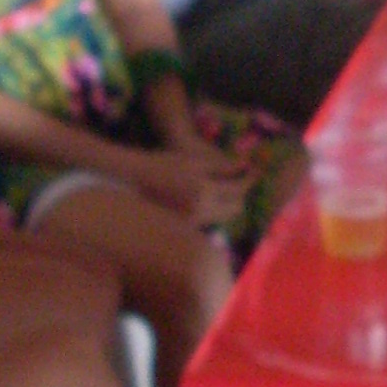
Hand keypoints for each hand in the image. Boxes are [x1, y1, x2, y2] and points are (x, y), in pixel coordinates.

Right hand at [130, 145, 254, 229]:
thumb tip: (247, 166)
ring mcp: (192, 221)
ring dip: (227, 204)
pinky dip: (213, 211)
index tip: (253, 172)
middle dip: (240, 196)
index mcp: (204, 190)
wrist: (133, 180)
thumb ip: (223, 165)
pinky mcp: (184, 227)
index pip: (239, 190)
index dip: (249, 180)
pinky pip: (208, 221)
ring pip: (223, 217)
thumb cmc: (164, 163)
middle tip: (240, 182)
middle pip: (235, 210)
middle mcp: (201, 211)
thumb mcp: (195, 160)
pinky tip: (205, 199)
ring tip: (223, 189)